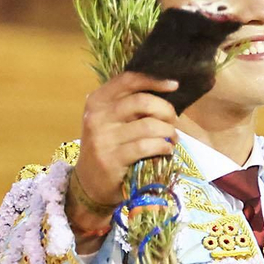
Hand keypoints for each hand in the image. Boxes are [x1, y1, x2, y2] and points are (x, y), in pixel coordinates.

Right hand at [69, 73, 179, 241]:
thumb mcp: (109, 120)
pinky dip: (163, 147)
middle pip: (142, 101)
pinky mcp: (112, 160)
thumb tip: (165, 92)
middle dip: (165, 110)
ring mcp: (103, 139)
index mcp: (97, 101)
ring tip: (172, 137)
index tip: (173, 85)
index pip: (128, 80)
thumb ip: (128, 105)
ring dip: (168, 131)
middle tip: (173, 120)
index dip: (153, 80)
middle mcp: (97, 117)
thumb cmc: (107, 147)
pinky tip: (166, 150)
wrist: (89, 183)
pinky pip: (146, 146)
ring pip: (148, 125)